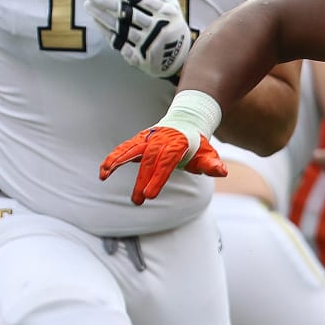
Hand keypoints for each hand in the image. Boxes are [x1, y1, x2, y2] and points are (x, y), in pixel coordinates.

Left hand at [83, 0, 193, 78]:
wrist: (182, 62)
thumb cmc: (173, 28)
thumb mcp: (172, 8)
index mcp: (166, 14)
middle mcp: (157, 28)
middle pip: (129, 13)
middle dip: (108, 2)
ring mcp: (148, 44)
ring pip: (121, 28)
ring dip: (102, 16)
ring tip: (88, 5)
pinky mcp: (140, 58)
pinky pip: (119, 43)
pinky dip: (106, 31)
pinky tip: (96, 21)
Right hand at [99, 89, 227, 204]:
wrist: (186, 123)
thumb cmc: (196, 145)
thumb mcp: (207, 154)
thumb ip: (212, 164)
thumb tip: (221, 171)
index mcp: (177, 143)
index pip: (166, 162)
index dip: (157, 178)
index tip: (150, 195)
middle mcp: (160, 139)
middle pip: (148, 160)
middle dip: (142, 180)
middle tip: (138, 201)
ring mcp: (147, 138)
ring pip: (130, 148)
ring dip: (117, 161)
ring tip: (104, 175)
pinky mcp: (138, 141)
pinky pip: (123, 148)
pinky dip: (113, 158)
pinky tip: (103, 172)